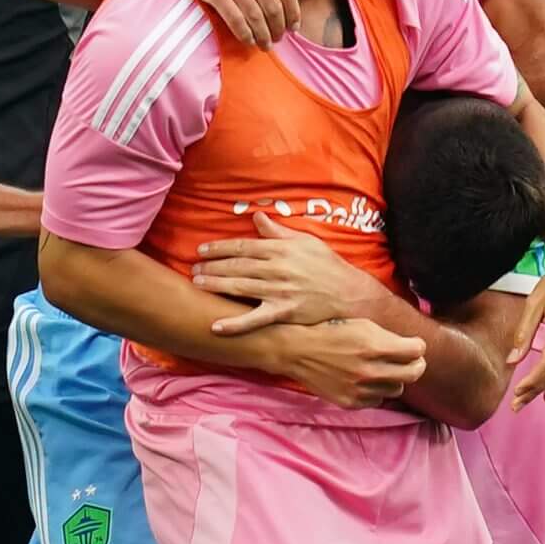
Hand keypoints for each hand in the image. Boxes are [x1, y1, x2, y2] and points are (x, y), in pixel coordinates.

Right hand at [165, 0, 300, 46]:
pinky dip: (244, 34)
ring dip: (263, 36)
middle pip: (273, 9)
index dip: (293, 15)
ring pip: (255, 17)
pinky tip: (248, 40)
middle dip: (279, 29)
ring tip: (265, 45)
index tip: (293, 28)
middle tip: (279, 38)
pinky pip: (234, 20)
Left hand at [195, 213, 381, 332]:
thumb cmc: (328, 266)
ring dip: (216, 285)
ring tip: (198, 284)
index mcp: (282, 249)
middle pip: (237, 265)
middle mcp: (278, 269)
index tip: (202, 249)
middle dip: (213, 265)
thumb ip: (278, 232)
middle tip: (194, 267)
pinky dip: (235, 324)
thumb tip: (257, 217)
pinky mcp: (284, 313)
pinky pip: (255, 319)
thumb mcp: (306, 242)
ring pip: (240, 287)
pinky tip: (216, 327)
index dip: (220, 247)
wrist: (350, 294)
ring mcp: (280, 292)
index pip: (244, 246)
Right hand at [266, 317, 427, 408]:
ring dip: (394, 379)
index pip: (417, 350)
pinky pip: (378, 400)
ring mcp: (360, 389)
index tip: (414, 346)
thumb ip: (389, 337)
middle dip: (417, 365)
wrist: (298, 351)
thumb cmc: (331, 332)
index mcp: (374, 346)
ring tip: (381, 369)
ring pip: (397, 389)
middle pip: (413, 373)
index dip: (418, 346)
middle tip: (413, 361)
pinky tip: (365, 380)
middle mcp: (370, 370)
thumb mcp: (362, 325)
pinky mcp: (351, 402)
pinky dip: (376, 391)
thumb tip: (414, 348)